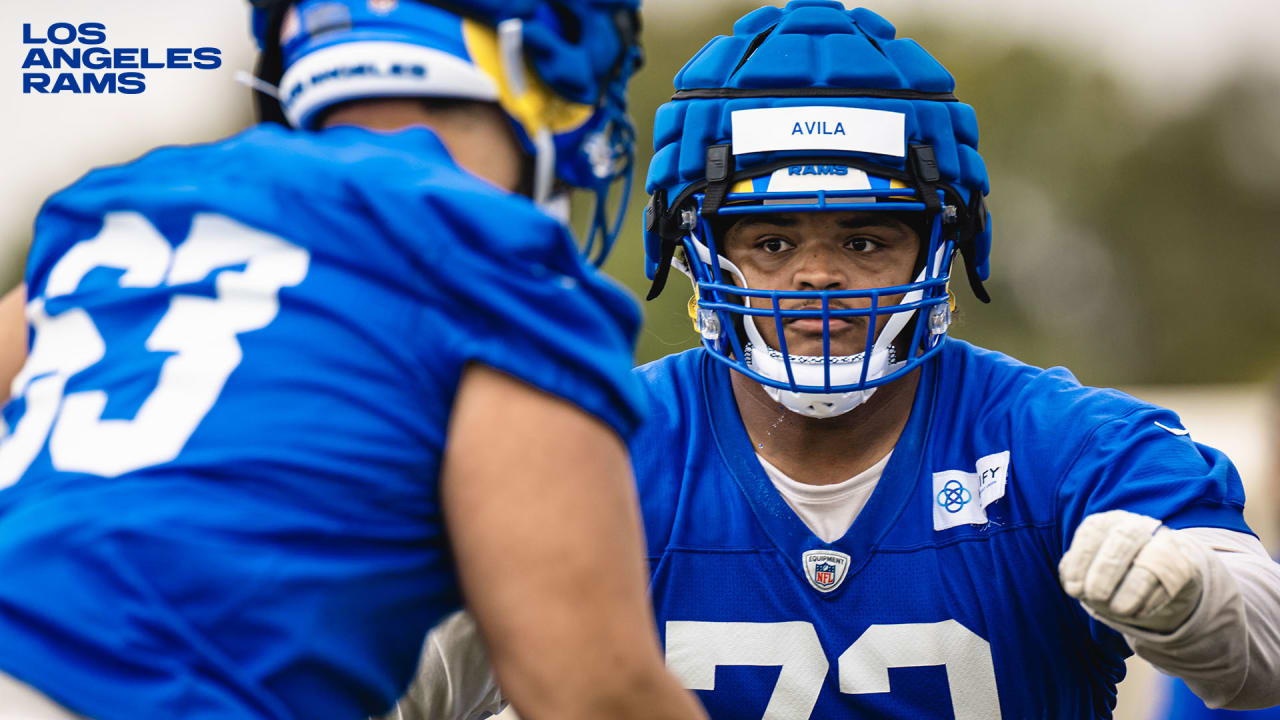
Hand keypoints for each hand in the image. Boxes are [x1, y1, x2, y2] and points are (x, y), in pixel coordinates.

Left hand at [1059, 509, 1204, 632]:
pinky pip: (1171, 579)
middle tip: (1095, 597)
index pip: (1093, 531)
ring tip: (1119, 610)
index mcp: (1107, 522)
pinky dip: (1153, 599)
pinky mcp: (1185, 564)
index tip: (1073, 589)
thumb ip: (1076, 573)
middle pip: (1123, 539)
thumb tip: (1074, 584)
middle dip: (1106, 570)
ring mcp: (1164, 541)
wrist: (1159, 580)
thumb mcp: (1088, 571)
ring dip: (1133, 587)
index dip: (1081, 559)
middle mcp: (1136, 525)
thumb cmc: (1111, 575)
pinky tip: (1139, 612)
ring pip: (1152, 558)